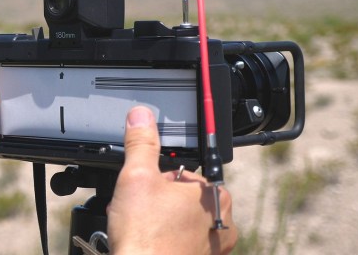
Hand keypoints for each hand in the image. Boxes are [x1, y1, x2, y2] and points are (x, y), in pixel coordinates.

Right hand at [107, 106, 237, 254]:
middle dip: (154, 200)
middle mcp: (221, 222)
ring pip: (178, 219)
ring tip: (137, 227)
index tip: (141, 190)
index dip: (154, 178)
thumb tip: (141, 117)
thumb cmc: (146, 237)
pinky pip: (179, 241)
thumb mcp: (136, 176)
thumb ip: (141, 143)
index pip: (181, 172)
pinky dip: (162, 239)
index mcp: (214, 195)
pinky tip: (144, 243)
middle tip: (136, 209)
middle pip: (179, 196)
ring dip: (156, 219)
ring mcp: (213, 246)